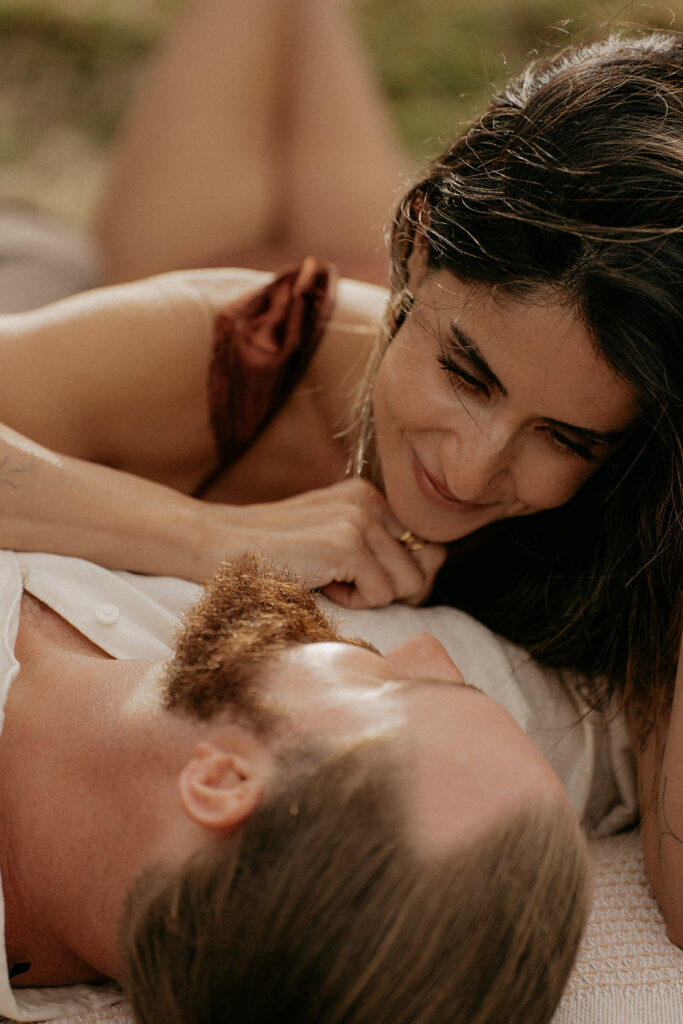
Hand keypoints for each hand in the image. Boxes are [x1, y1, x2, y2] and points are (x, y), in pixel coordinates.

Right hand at [204, 479, 445, 607]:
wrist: (216, 546)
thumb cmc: (273, 554)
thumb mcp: (330, 539)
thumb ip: (378, 548)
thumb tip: (430, 571)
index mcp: (368, 495)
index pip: (426, 545)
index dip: (400, 576)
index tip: (359, 579)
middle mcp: (369, 500)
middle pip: (425, 566)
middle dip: (391, 589)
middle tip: (344, 584)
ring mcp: (359, 519)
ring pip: (407, 584)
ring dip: (369, 597)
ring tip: (328, 580)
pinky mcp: (347, 543)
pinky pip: (381, 594)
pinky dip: (353, 604)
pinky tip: (320, 584)